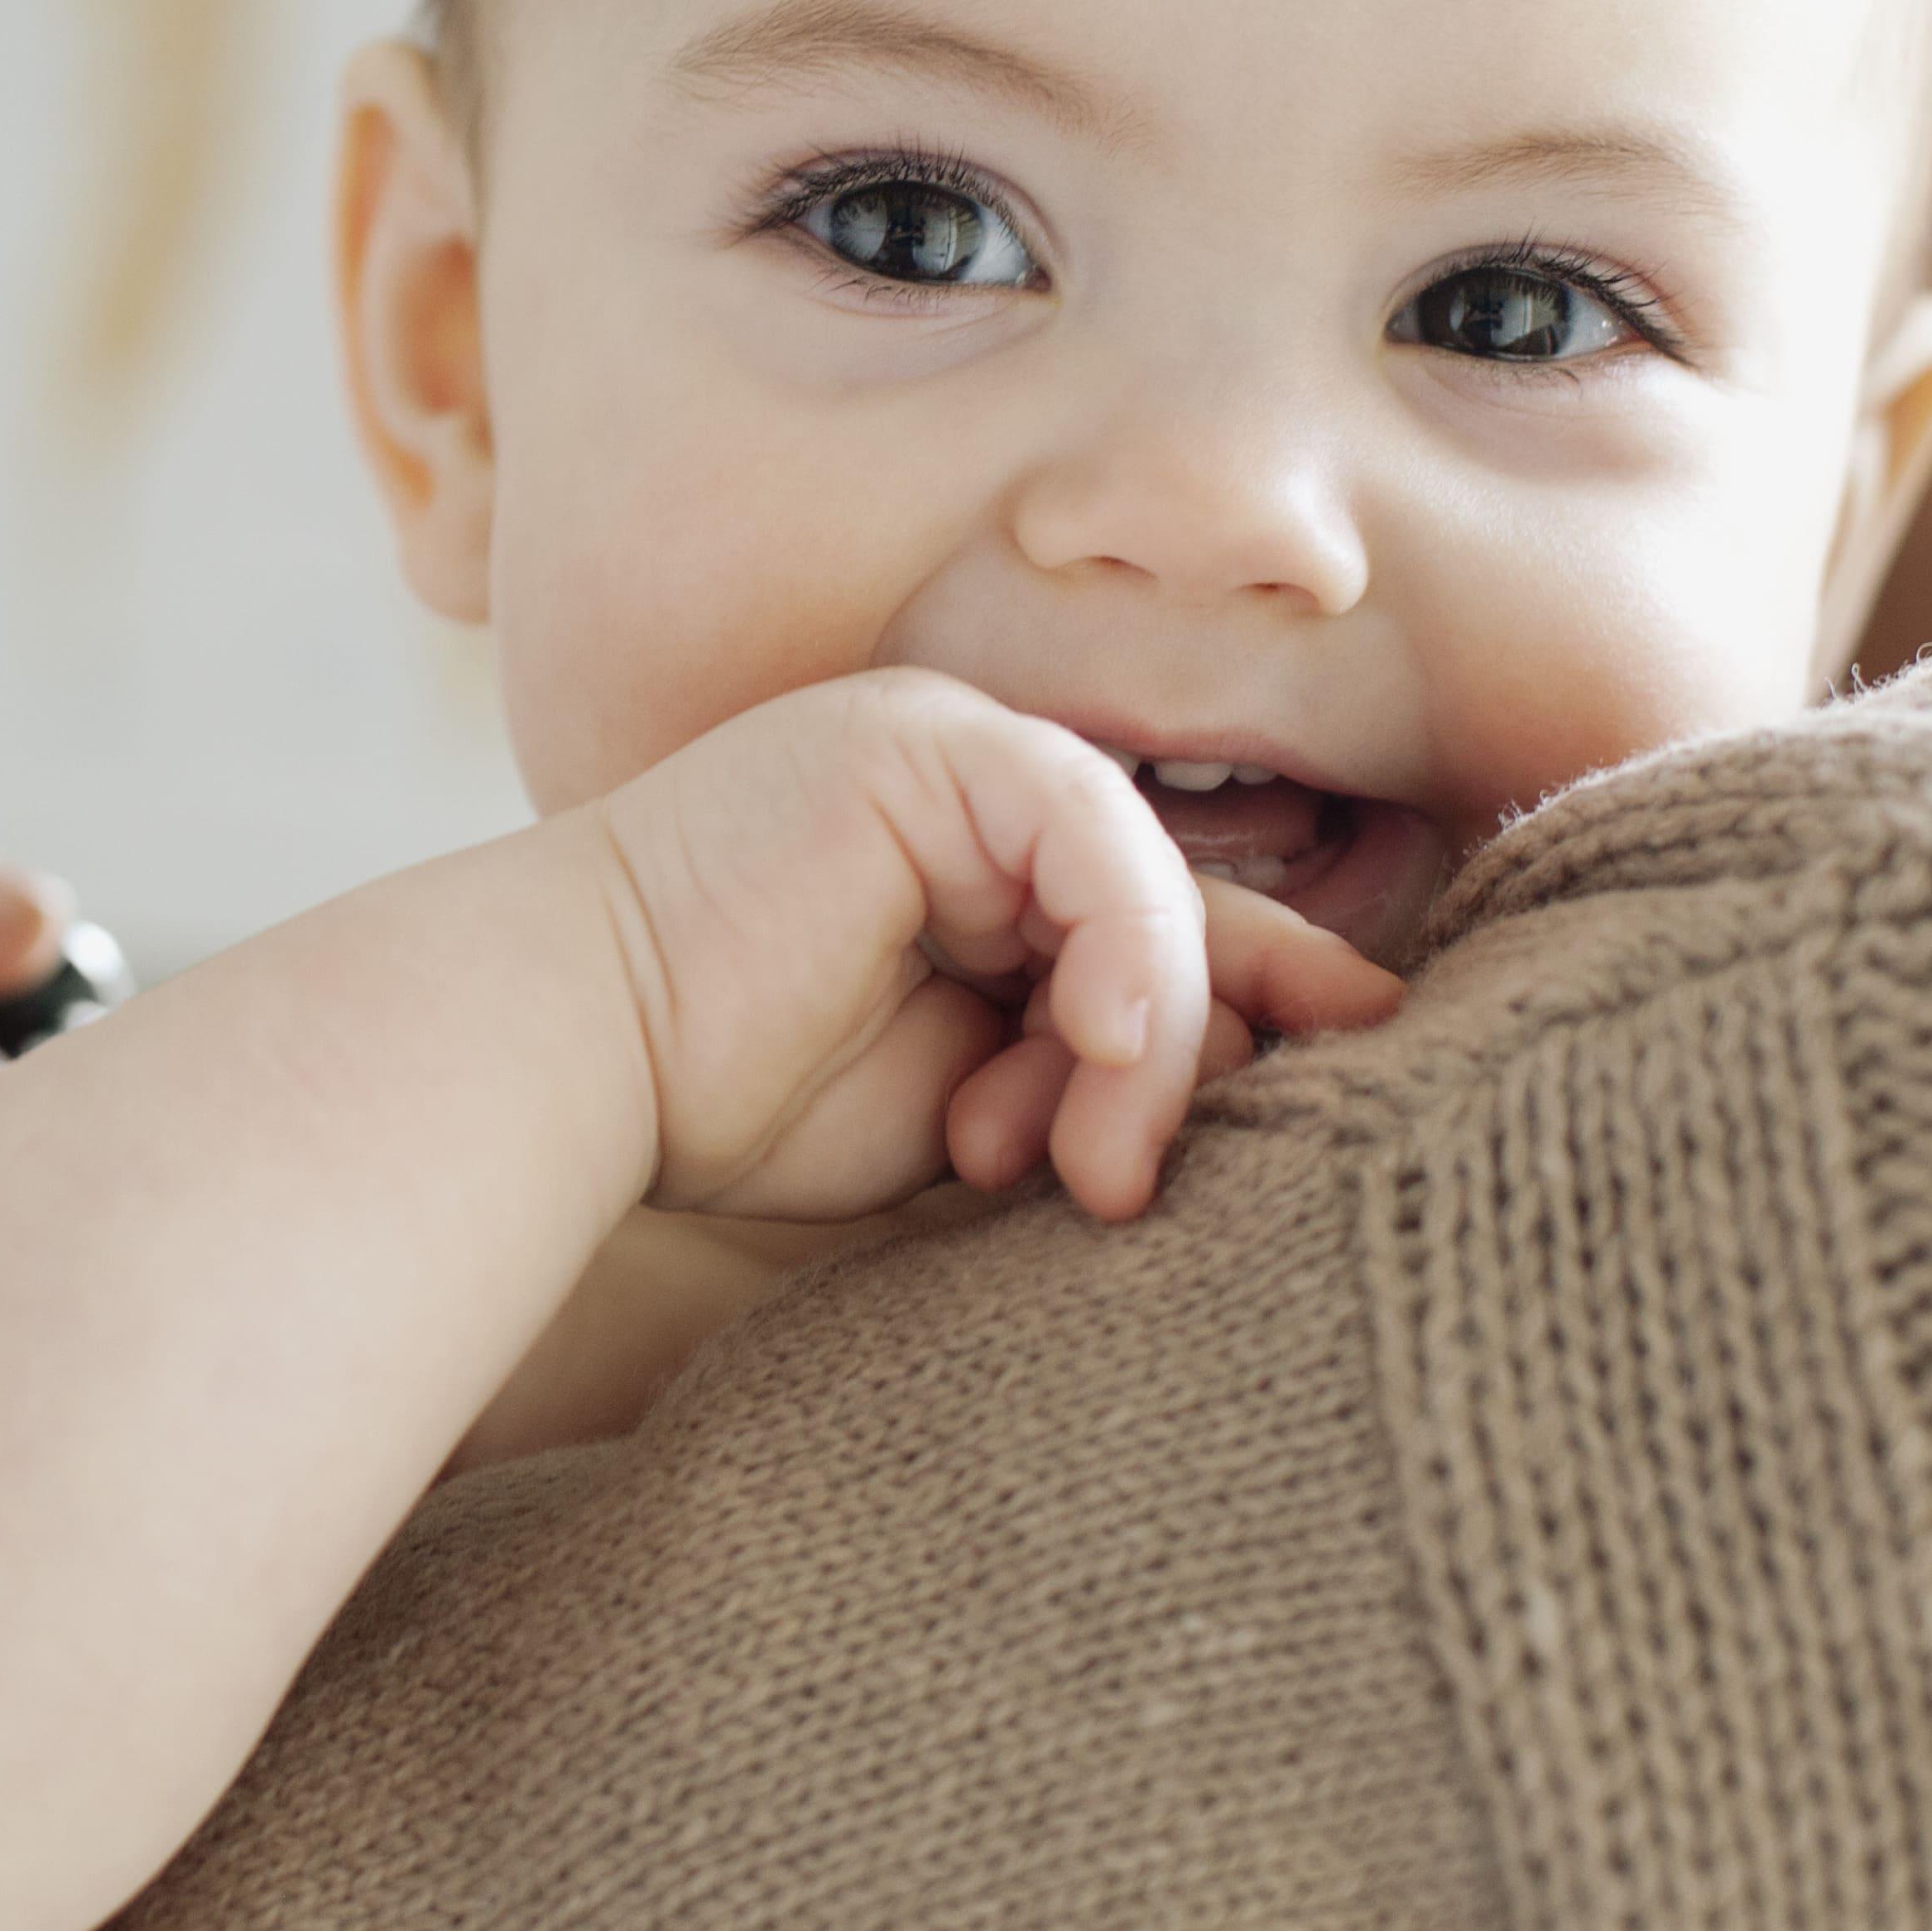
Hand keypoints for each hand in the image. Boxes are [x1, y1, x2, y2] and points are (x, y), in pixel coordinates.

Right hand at [564, 669, 1399, 1228]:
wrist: (574, 1065)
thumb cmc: (732, 1110)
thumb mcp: (962, 1114)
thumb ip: (1087, 1084)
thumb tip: (1262, 1079)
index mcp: (979, 886)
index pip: (1165, 941)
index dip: (1266, 1020)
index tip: (1358, 1102)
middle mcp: (976, 805)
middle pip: (1179, 913)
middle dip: (1204, 1059)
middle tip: (1150, 1185)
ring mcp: (952, 758)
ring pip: (1146, 890)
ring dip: (1145, 1047)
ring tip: (1087, 1173)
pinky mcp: (928, 745)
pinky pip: (1092, 832)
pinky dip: (1126, 949)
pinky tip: (1101, 1048)